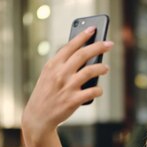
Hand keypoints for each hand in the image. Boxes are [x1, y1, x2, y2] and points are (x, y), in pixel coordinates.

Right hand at [22, 27, 112, 141]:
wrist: (38, 117)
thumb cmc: (46, 94)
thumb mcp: (48, 76)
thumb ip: (62, 65)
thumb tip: (85, 55)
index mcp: (52, 65)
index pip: (70, 46)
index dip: (83, 36)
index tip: (93, 29)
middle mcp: (60, 74)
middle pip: (83, 55)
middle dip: (98, 47)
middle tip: (109, 44)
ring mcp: (67, 87)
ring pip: (90, 71)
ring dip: (101, 68)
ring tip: (106, 68)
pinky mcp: (73, 100)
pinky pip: (92, 91)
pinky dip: (98, 89)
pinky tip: (98, 89)